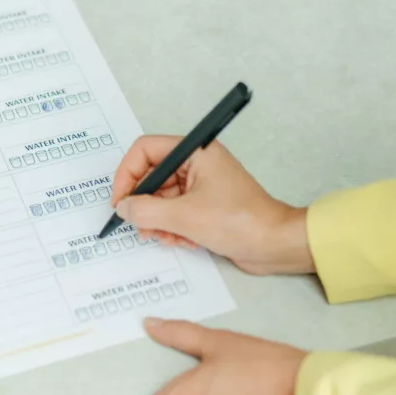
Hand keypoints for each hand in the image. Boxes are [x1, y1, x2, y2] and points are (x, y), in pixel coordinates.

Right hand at [111, 135, 315, 275]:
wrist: (274, 244)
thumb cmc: (241, 222)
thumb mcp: (185, 217)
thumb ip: (146, 211)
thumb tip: (124, 209)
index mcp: (195, 152)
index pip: (146, 150)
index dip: (127, 175)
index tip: (121, 201)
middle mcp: (197, 164)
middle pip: (152, 177)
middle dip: (144, 206)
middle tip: (141, 227)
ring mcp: (201, 185)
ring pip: (161, 199)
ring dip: (158, 221)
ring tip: (168, 238)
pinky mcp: (205, 206)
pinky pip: (175, 213)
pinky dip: (173, 228)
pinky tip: (184, 241)